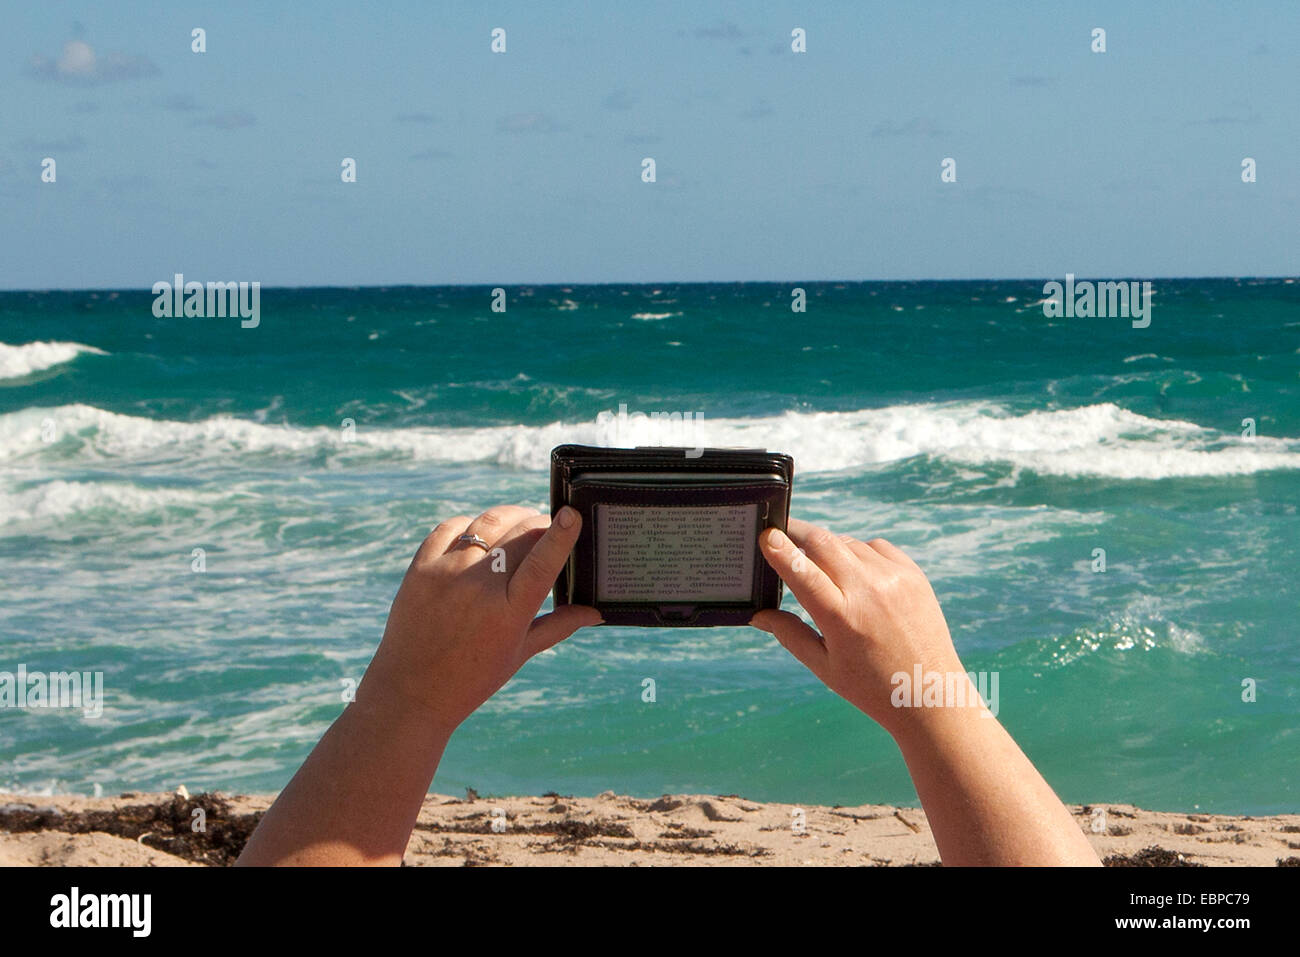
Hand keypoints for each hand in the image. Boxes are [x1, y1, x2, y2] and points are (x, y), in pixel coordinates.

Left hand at [357, 505, 600, 733]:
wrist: (410, 691)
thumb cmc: (472, 678)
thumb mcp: (519, 653)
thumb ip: (558, 626)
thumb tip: (595, 613)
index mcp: (509, 613)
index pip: (542, 563)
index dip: (560, 534)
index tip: (571, 513)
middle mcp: (478, 589)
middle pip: (520, 535)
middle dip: (540, 524)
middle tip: (548, 527)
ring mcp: (446, 574)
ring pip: (488, 523)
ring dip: (510, 517)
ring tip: (519, 524)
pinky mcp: (420, 568)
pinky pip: (451, 527)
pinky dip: (471, 525)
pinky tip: (481, 535)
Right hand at [751, 518, 965, 736]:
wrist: (931, 693)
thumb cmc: (872, 687)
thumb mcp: (824, 667)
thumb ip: (789, 634)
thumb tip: (757, 615)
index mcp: (842, 618)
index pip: (802, 571)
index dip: (779, 548)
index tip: (764, 534)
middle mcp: (869, 591)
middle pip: (822, 542)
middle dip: (797, 533)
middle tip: (781, 533)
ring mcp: (895, 578)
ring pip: (847, 542)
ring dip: (827, 547)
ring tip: (822, 568)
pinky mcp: (914, 574)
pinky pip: (875, 546)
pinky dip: (857, 553)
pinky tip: (855, 574)